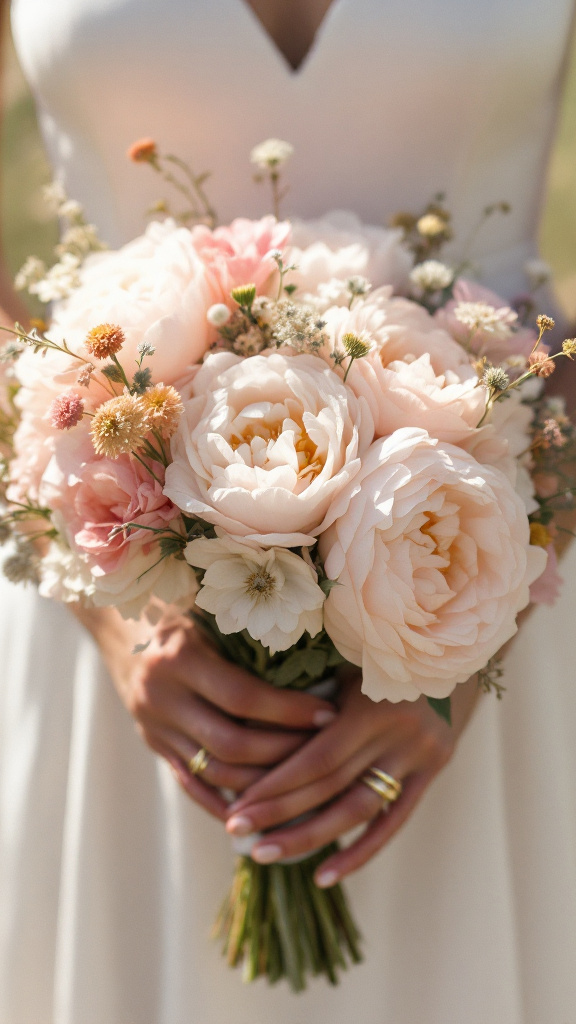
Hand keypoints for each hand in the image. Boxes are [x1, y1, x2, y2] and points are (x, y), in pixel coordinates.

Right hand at [72, 603, 336, 820]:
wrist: (117, 625)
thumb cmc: (181, 607)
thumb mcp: (209, 610)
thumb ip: (248, 633)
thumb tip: (320, 654)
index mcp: (179, 657)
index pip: (242, 697)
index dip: (289, 710)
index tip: (328, 713)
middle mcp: (160, 697)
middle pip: (230, 744)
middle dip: (283, 752)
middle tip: (324, 749)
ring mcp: (153, 728)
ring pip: (214, 773)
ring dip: (262, 783)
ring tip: (304, 777)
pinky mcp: (154, 746)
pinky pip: (192, 786)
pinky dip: (228, 802)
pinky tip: (262, 808)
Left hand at [226, 669, 479, 884]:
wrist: (445, 643)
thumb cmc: (375, 644)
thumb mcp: (343, 656)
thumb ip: (305, 690)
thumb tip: (242, 727)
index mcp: (372, 704)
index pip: (316, 760)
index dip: (275, 787)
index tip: (235, 805)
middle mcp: (400, 734)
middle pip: (331, 788)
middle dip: (279, 814)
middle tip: (235, 832)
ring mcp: (420, 756)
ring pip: (358, 811)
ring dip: (309, 839)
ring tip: (266, 855)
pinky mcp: (433, 770)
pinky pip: (393, 821)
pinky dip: (359, 851)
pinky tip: (324, 876)